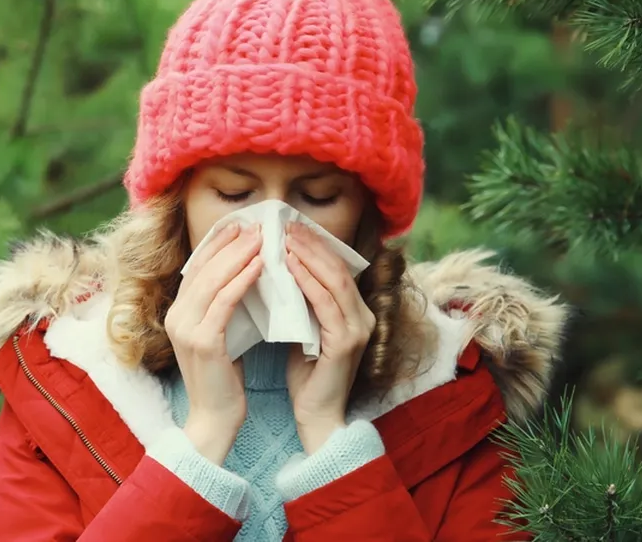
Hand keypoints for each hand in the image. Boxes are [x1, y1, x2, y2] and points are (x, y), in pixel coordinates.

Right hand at [164, 222, 262, 463]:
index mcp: (178, 313)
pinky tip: (260, 265)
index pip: (197, 268)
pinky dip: (242, 280)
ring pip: (213, 281)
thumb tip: (246, 276)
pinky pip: (225, 302)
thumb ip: (222, 309)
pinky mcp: (203, 342)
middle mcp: (176, 317)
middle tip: (254, 224)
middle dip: (230, 243)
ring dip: (239, 255)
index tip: (239, 224)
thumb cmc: (223, 380)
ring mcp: (187, 329)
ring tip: (261, 237)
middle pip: (203, 268)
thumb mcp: (219, 336)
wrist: (214, 420)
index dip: (217, 243)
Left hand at [284, 222, 375, 453]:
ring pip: (334, 281)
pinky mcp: (346, 343)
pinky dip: (306, 282)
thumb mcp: (304, 330)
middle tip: (286, 224)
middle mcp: (363, 317)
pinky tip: (289, 267)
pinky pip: (325, 304)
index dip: (316, 245)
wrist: (316, 417)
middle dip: (312, 244)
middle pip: (339, 269)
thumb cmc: (307, 377)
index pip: (337, 269)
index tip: (291, 227)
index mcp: (355, 313)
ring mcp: (358, 330)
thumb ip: (301, 304)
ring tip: (285, 238)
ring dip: (308, 256)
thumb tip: (278, 272)